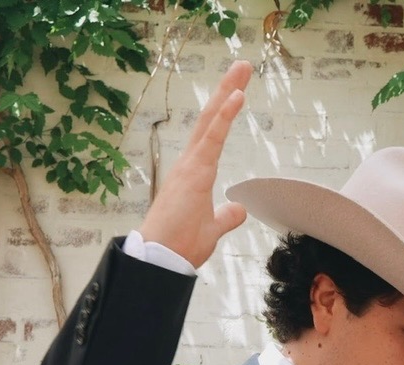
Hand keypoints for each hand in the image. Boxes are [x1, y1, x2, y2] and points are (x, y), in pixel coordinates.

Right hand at [137, 59, 253, 267]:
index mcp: (194, 173)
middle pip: (211, 118)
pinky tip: (236, 96)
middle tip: (242, 66)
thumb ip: (226, 216)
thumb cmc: (180, 245)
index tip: (238, 89)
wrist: (160, 258)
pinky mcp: (193, 173)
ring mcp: (190, 166)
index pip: (213, 134)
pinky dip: (225, 116)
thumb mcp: (212, 228)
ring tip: (242, 70)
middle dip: (227, 90)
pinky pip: (212, 138)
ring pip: (211, 121)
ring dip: (227, 93)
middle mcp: (189, 163)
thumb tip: (239, 210)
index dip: (225, 110)